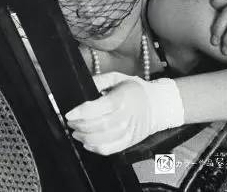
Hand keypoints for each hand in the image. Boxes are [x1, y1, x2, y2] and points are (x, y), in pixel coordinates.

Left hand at [65, 72, 183, 154]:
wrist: (157, 105)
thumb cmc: (135, 90)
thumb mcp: (118, 78)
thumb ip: (99, 80)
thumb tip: (82, 85)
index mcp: (123, 98)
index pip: (100, 107)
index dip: (82, 112)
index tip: (69, 114)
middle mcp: (127, 116)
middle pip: (99, 125)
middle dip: (80, 125)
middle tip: (71, 122)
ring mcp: (129, 131)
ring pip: (103, 139)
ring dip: (85, 137)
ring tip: (76, 132)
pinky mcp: (130, 142)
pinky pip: (110, 149)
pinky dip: (96, 148)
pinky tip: (87, 142)